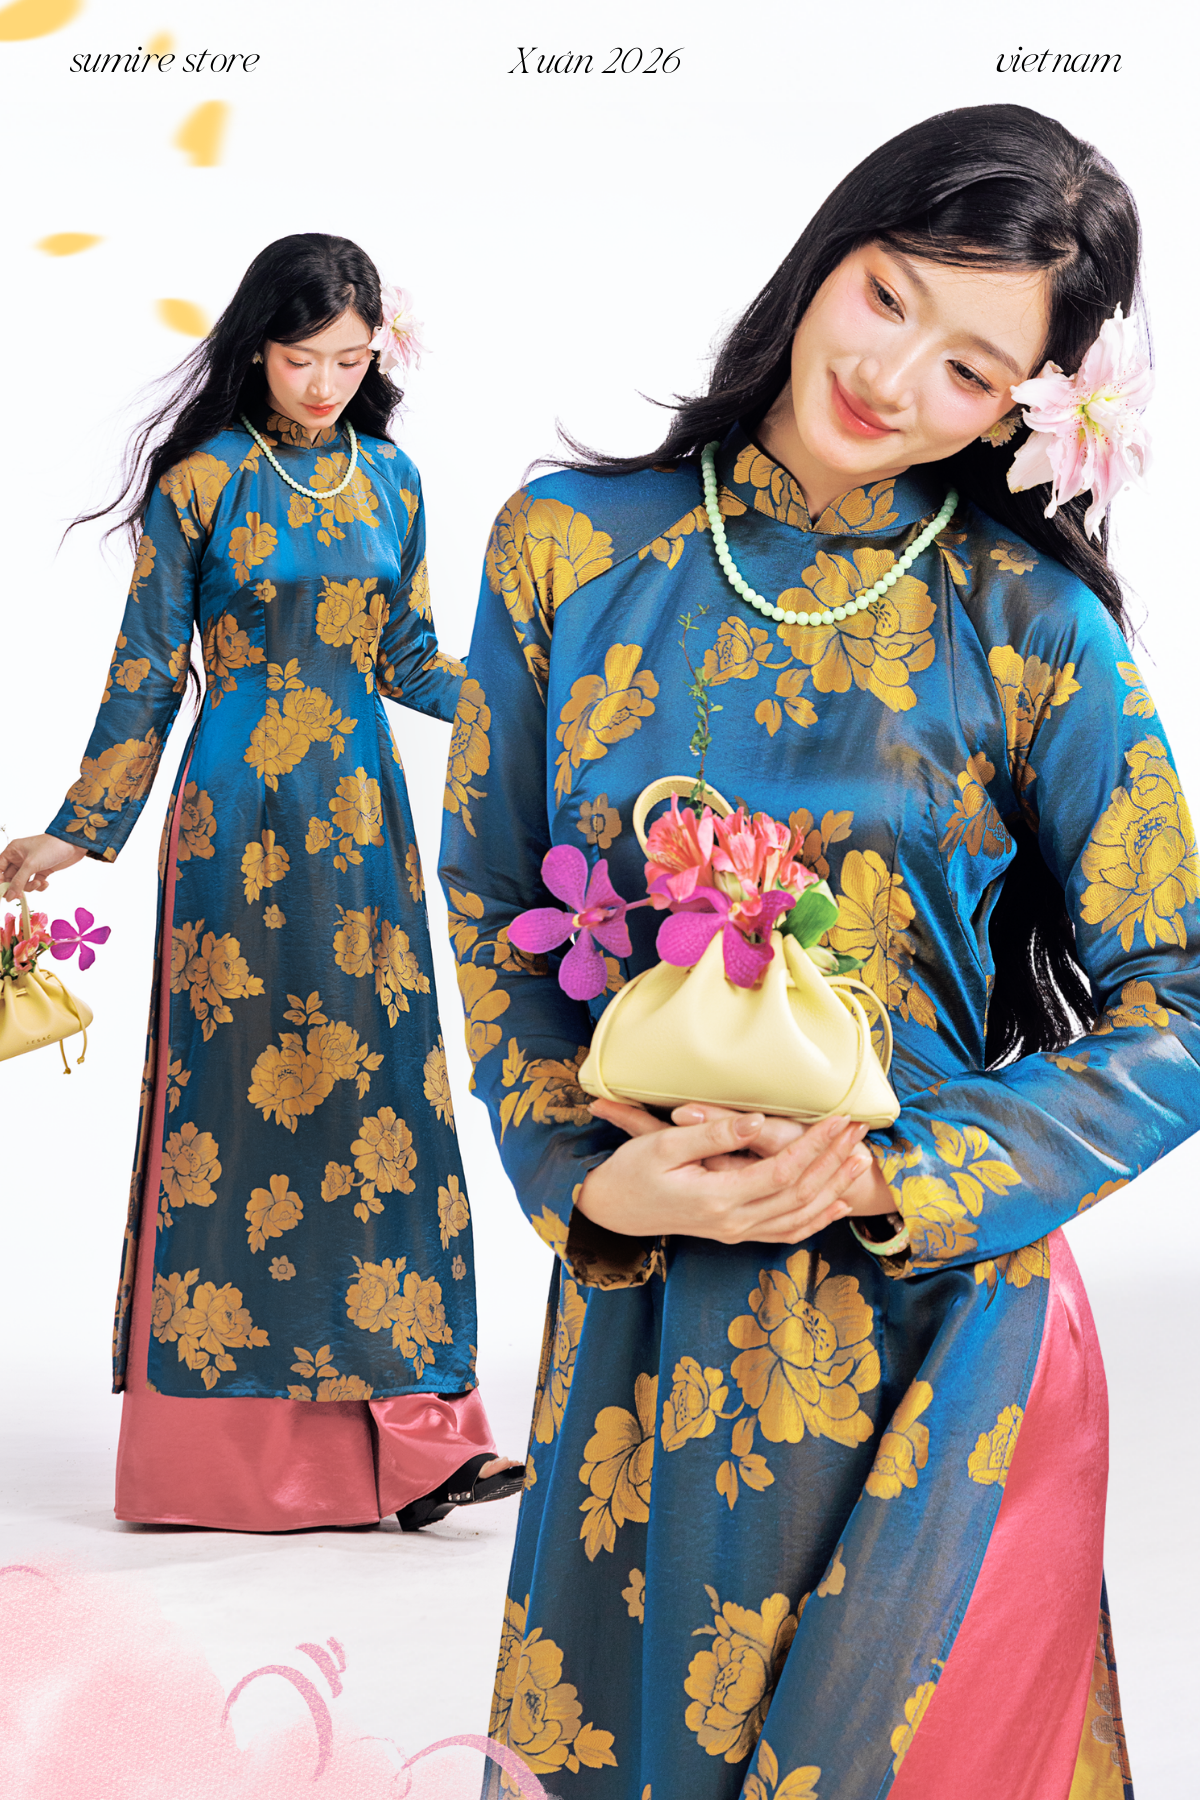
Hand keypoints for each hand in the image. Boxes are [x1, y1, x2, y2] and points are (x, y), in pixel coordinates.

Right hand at [0, 834, 86, 898]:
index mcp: (13, 851)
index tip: (3, 892)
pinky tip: (46, 883)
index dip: (0, 881)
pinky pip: (35, 883)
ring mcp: (32, 865)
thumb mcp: (31, 865)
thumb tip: (9, 897)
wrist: (73, 844)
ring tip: (38, 884)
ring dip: (29, 886)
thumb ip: (18, 882)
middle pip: (10, 878)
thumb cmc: (50, 847)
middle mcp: (20, 858)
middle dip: (15, 887)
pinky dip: (39, 886)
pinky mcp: (43, 870)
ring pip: (23, 882)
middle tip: (19, 896)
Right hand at [579, 1098, 881, 1246]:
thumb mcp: (663, 1145)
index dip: (816, 1146)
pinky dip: (815, 1220)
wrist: (610, 1210)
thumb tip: (756, 1122)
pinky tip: (835, 1204)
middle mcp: (731, 1222)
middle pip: (799, 1194)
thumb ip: (713, 1134)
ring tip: (860, 1161)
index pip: (782, 1172)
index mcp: (716, 1197)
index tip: (839, 1120)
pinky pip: (784, 1233)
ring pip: (798, 1216)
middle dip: (833, 1161)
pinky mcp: (732, 1233)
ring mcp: (734, 1232)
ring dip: (833, 1188)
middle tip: (860, 1132)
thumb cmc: (631, 1171)